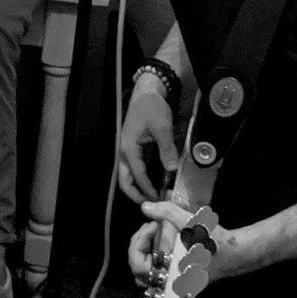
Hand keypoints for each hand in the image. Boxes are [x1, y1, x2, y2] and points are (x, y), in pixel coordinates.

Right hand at [118, 81, 178, 202]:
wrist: (146, 92)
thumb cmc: (152, 107)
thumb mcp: (162, 127)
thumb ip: (167, 149)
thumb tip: (172, 170)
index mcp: (128, 148)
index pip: (137, 175)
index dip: (148, 190)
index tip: (159, 201)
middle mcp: (124, 152)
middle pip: (124, 180)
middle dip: (136, 194)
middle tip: (152, 205)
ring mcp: (128, 150)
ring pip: (128, 175)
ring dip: (138, 188)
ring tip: (154, 197)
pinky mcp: (134, 148)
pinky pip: (135, 168)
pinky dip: (142, 178)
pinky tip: (155, 182)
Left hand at [132, 200, 244, 282]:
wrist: (236, 254)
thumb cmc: (215, 241)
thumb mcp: (192, 222)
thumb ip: (168, 212)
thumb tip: (145, 207)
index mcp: (172, 272)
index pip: (139, 266)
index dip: (138, 243)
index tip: (151, 225)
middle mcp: (172, 283)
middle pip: (139, 272)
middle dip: (138, 247)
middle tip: (150, 227)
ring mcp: (176, 283)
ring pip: (148, 275)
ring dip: (144, 254)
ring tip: (153, 234)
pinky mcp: (180, 280)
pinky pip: (159, 275)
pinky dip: (155, 261)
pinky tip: (160, 244)